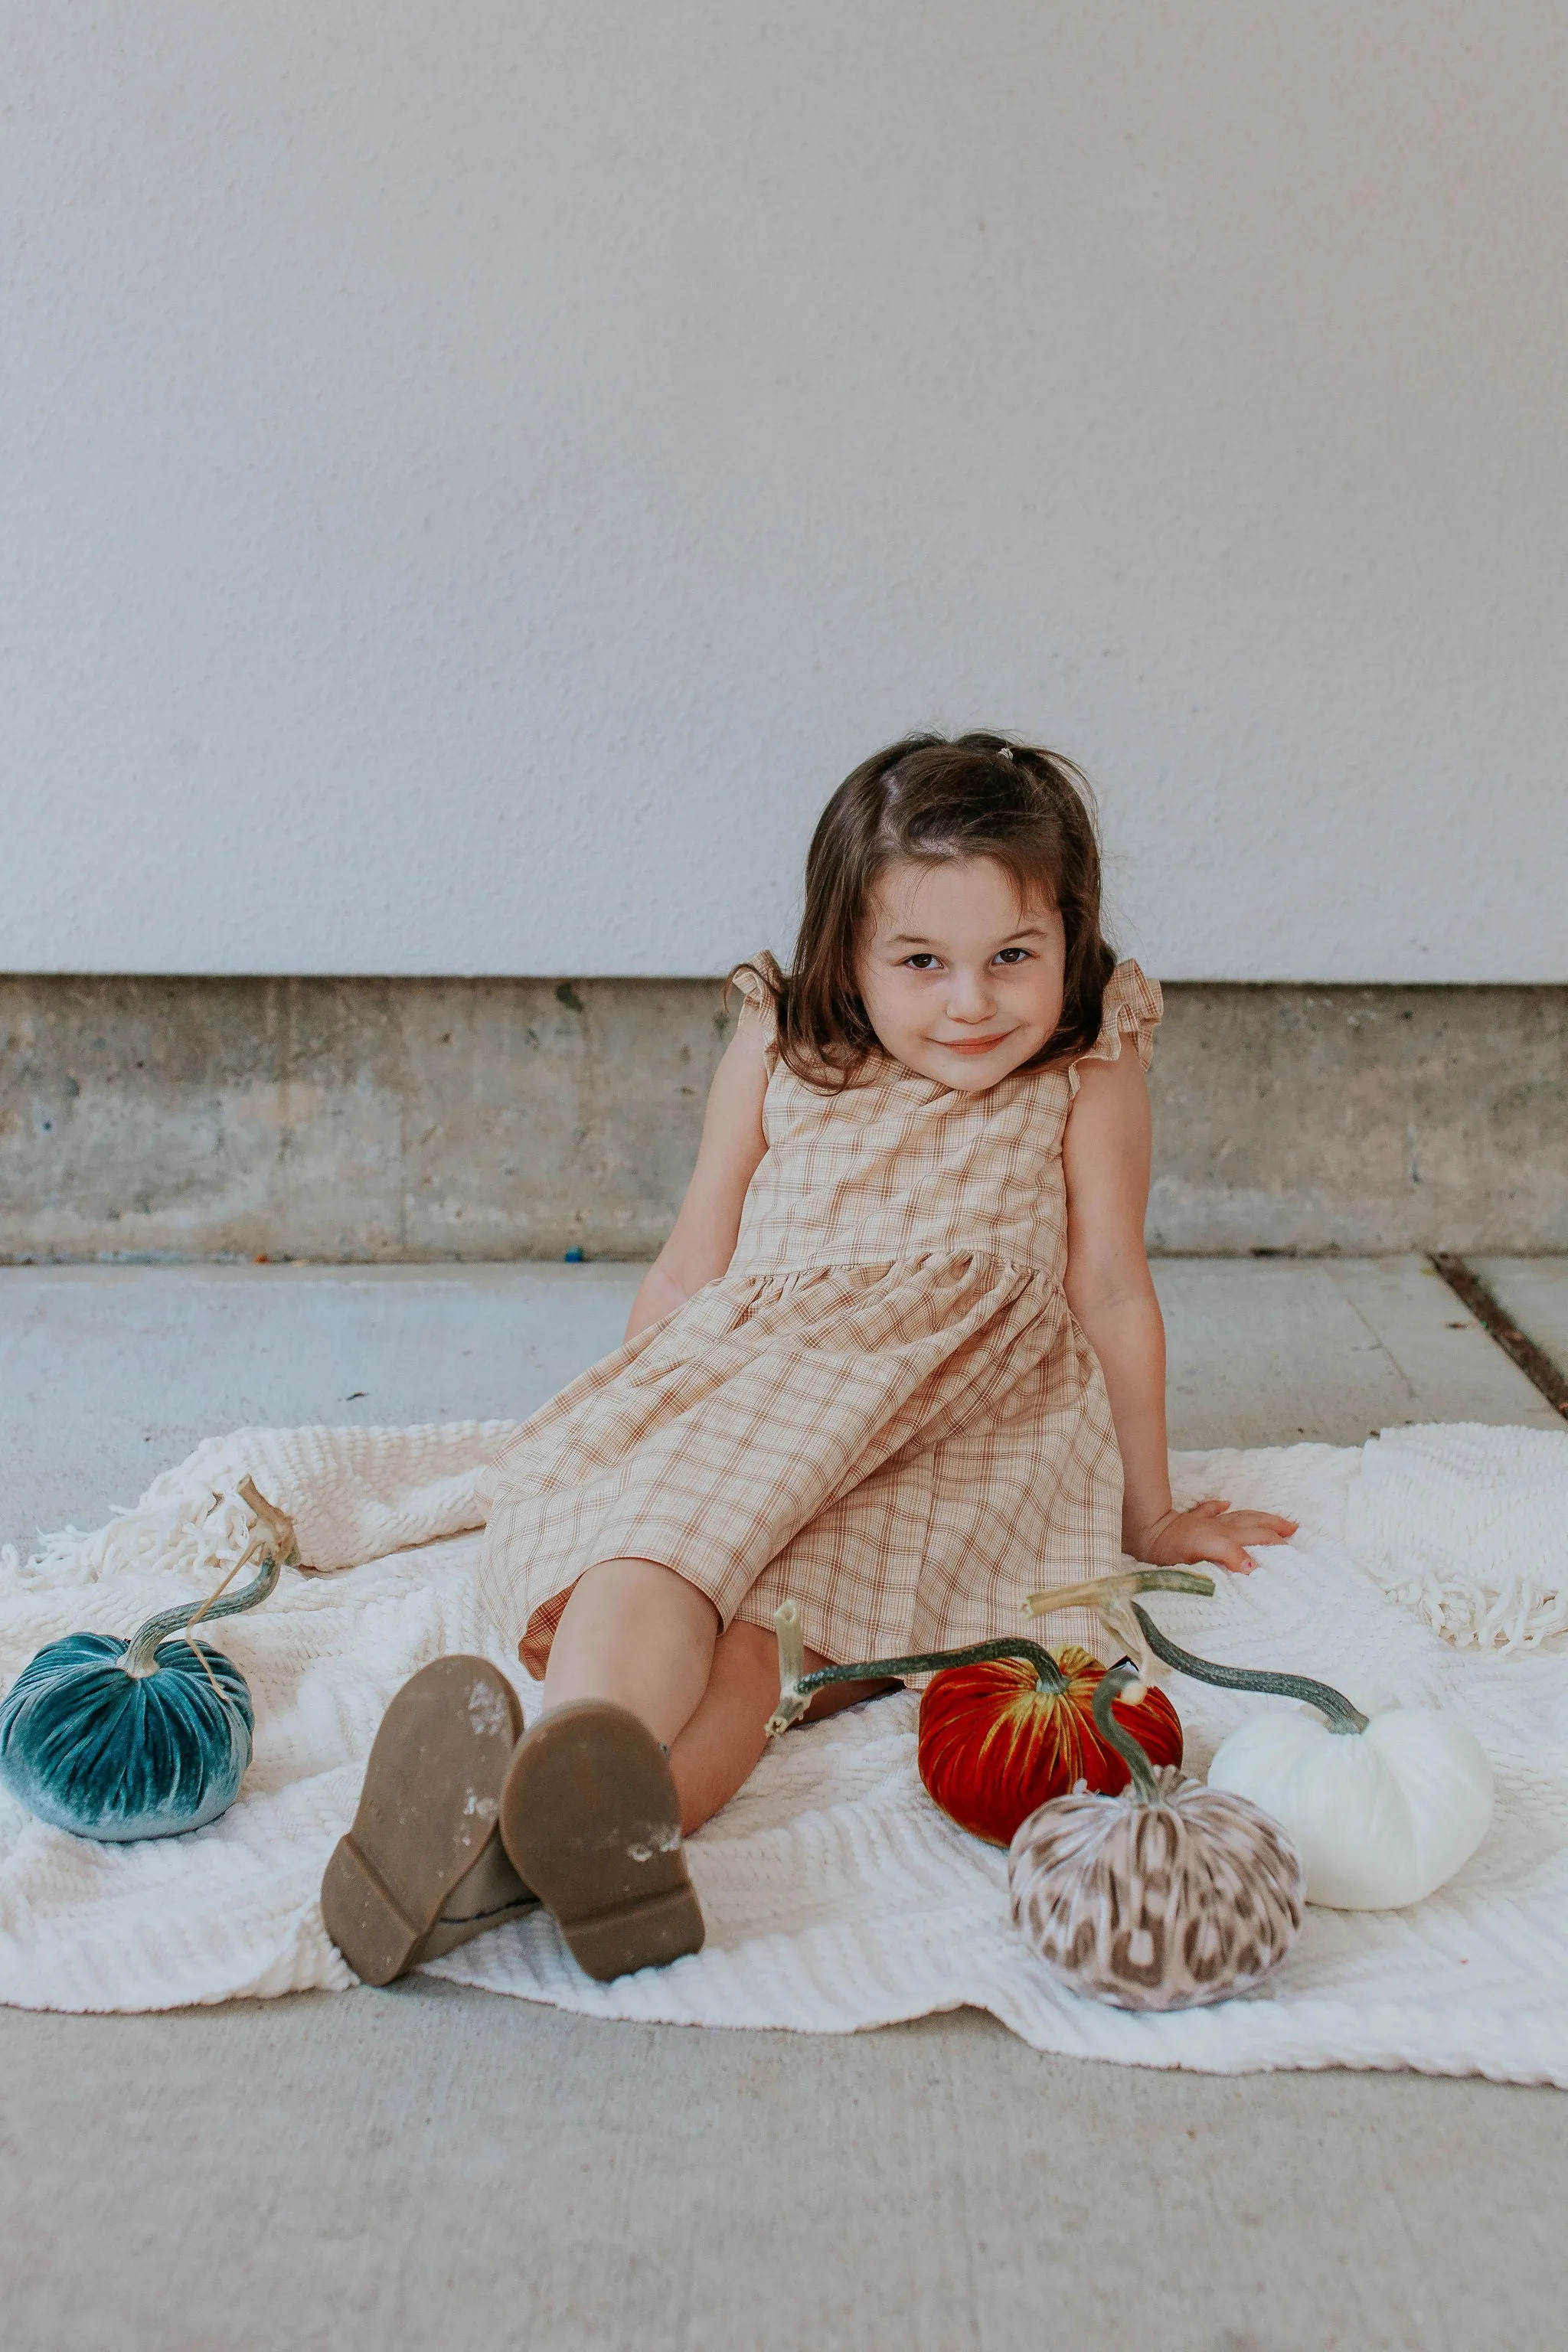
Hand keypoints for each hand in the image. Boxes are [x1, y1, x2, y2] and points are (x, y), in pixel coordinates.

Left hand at [1133, 1498, 1298, 1575]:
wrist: (1144, 1533)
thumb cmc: (1172, 1546)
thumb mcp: (1205, 1551)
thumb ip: (1230, 1555)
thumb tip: (1253, 1566)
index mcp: (1225, 1535)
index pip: (1257, 1536)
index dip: (1275, 1542)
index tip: (1292, 1549)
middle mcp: (1219, 1527)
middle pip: (1252, 1523)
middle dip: (1273, 1526)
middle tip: (1292, 1529)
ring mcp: (1204, 1524)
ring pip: (1236, 1517)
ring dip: (1255, 1517)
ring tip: (1270, 1518)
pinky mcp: (1188, 1523)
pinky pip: (1207, 1511)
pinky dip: (1217, 1507)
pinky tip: (1223, 1504)